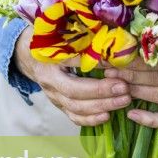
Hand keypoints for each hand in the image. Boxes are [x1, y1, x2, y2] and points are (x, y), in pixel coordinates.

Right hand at [13, 27, 131, 126]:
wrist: (31, 56)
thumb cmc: (52, 41)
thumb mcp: (66, 38)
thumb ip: (86, 43)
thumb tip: (114, 49)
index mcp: (50, 62)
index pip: (74, 71)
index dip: (97, 76)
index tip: (119, 75)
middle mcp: (50, 82)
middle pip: (75, 94)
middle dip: (102, 94)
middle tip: (125, 90)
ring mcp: (53, 96)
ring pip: (75, 108)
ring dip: (102, 107)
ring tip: (124, 100)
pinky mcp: (59, 105)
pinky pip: (73, 117)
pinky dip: (90, 119)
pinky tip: (107, 116)